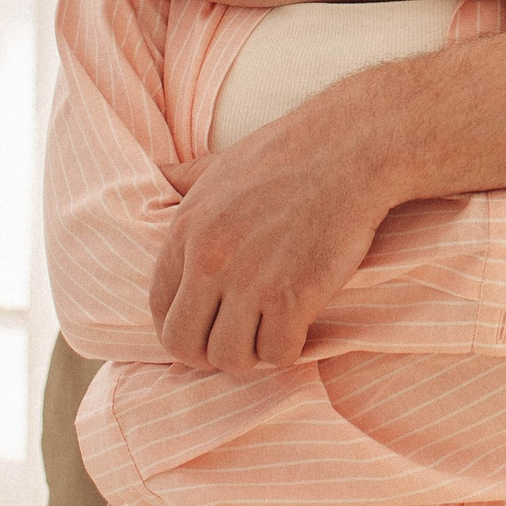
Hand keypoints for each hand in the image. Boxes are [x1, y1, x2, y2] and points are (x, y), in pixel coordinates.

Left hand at [146, 103, 390, 370]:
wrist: (348, 149)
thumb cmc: (288, 154)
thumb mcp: (220, 163)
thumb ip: (184, 178)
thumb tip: (157, 171)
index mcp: (187, 230)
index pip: (159, 307)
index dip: (181, 326)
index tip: (207, 326)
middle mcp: (209, 260)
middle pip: (183, 344)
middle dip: (207, 352)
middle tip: (237, 341)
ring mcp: (251, 281)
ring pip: (229, 357)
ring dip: (251, 353)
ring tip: (270, 332)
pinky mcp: (294, 296)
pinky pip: (277, 353)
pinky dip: (289, 349)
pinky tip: (300, 326)